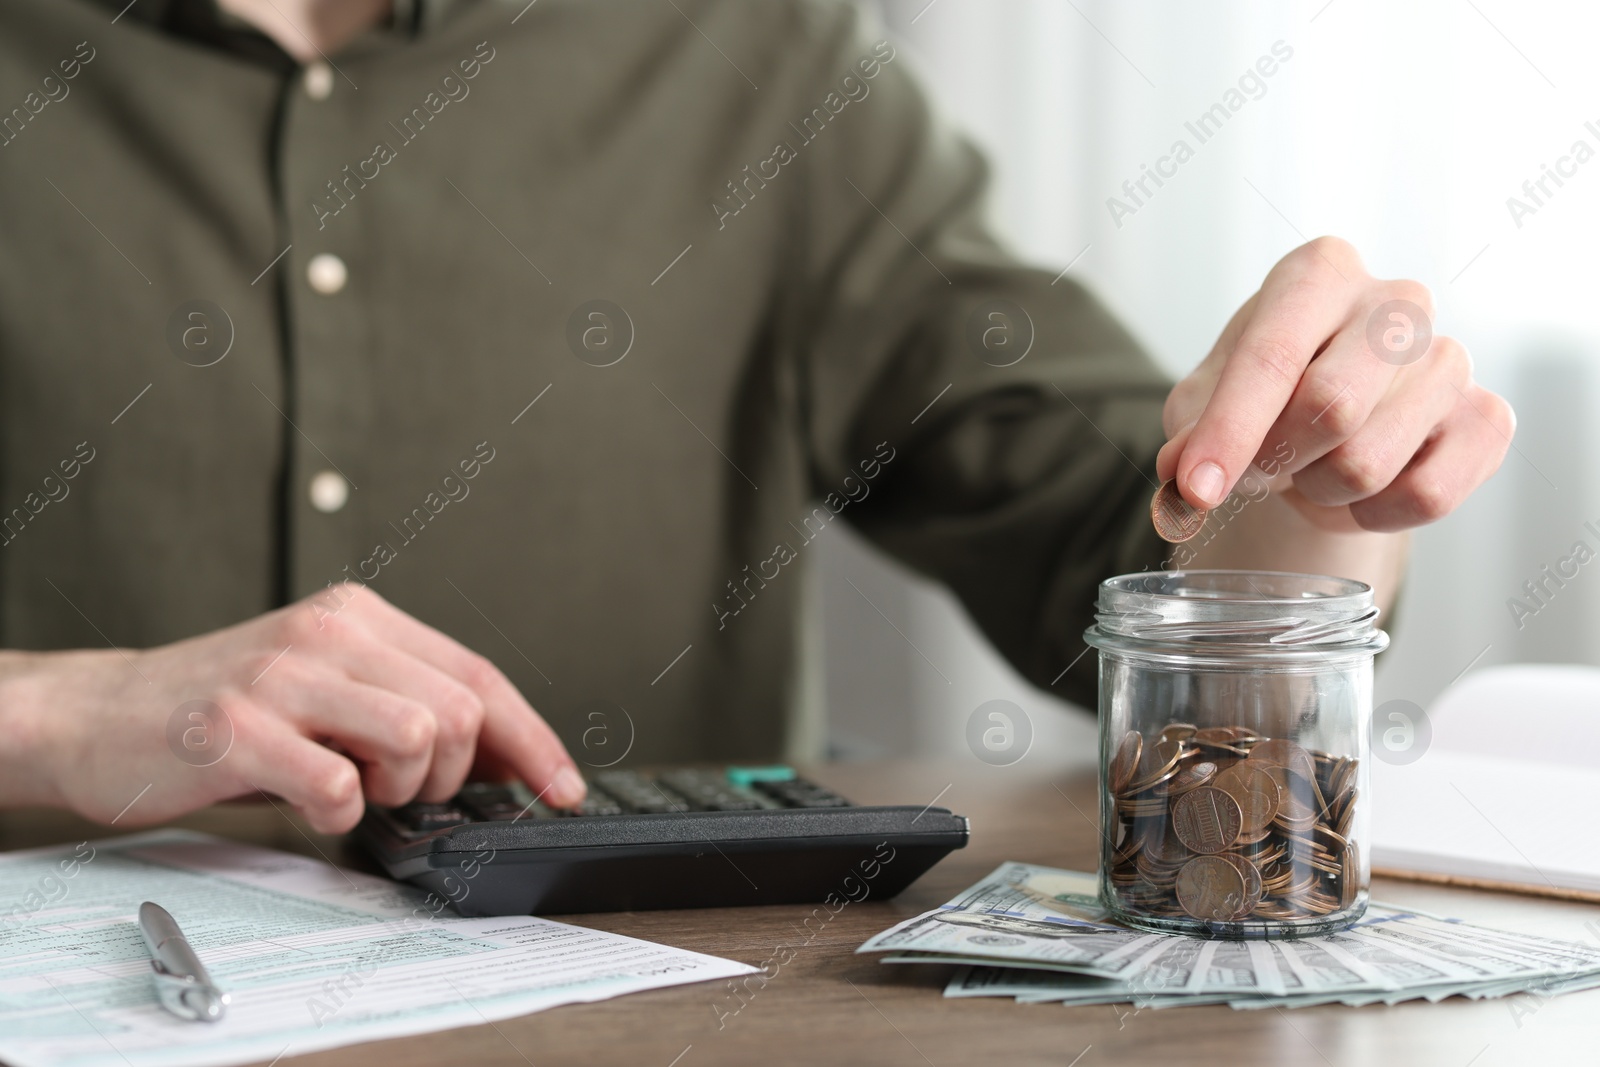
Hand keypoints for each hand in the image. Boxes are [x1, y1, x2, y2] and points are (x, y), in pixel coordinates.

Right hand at [0, 584, 584, 832]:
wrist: (100, 715)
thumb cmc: (224, 711)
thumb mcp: (327, 688)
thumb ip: (406, 703)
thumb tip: (502, 758)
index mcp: (359, 615)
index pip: (478, 674)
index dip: (532, 738)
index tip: (561, 786)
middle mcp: (327, 631)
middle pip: (458, 711)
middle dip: (451, 774)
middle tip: (402, 790)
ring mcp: (281, 674)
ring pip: (415, 738)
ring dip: (398, 790)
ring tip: (350, 787)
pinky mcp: (235, 726)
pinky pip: (336, 787)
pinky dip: (337, 813)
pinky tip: (307, 800)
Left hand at [1156, 237, 1513, 532]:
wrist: (1326, 425)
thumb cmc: (1260, 398)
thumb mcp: (1202, 405)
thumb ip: (1189, 432)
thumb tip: (1183, 476)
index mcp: (1317, 273)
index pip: (1273, 356)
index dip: (1229, 432)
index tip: (1197, 489)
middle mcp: (1395, 300)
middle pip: (1331, 408)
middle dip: (1276, 461)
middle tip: (1259, 468)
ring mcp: (1450, 357)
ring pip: (1369, 463)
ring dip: (1320, 489)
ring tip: (1314, 466)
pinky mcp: (1486, 418)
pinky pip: (1427, 495)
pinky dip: (1375, 515)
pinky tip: (1364, 489)